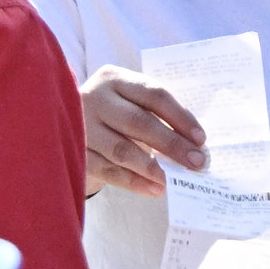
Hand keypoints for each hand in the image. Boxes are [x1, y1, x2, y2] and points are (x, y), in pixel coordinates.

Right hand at [80, 68, 206, 195]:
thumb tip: (193, 144)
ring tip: (172, 180)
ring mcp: (80, 125)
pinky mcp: (73, 152)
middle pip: (139, 122)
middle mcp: (95, 97)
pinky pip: (107, 170)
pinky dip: (132, 182)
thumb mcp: (130, 103)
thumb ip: (156, 116)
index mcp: (115, 79)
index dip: (180, 117)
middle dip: (171, 144)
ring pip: (121, 149)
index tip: (201, 139)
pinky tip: (152, 189)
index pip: (154, 95)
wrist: (68, 128)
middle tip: (196, 163)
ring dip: (151, 167)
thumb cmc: (113, 115)